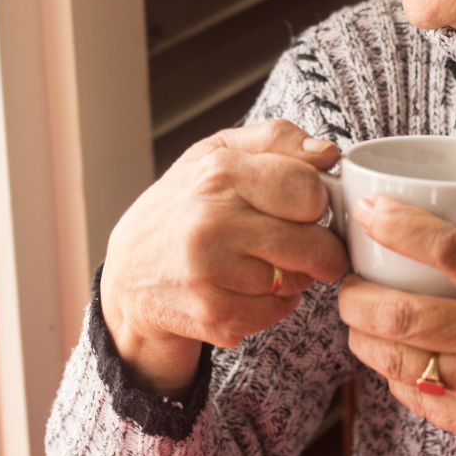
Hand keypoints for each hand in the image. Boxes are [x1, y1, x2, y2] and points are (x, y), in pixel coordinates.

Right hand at [101, 120, 349, 394]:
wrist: (128, 273)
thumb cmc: (182, 205)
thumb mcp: (218, 153)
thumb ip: (277, 140)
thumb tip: (327, 152)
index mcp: (219, 172)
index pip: (309, 189)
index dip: (317, 200)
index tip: (307, 206)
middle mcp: (212, 221)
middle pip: (313, 244)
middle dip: (321, 248)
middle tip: (306, 244)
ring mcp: (211, 272)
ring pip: (299, 282)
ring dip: (293, 277)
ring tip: (262, 262)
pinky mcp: (214, 315)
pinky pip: (278, 312)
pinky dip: (272, 304)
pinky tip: (246, 288)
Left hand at [338, 196, 455, 455]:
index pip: (446, 247)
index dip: (396, 225)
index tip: (368, 211)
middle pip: (399, 312)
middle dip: (353, 294)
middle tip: (349, 281)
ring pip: (394, 357)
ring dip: (360, 335)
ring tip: (359, 318)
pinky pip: (414, 398)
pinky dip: (390, 373)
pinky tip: (393, 357)